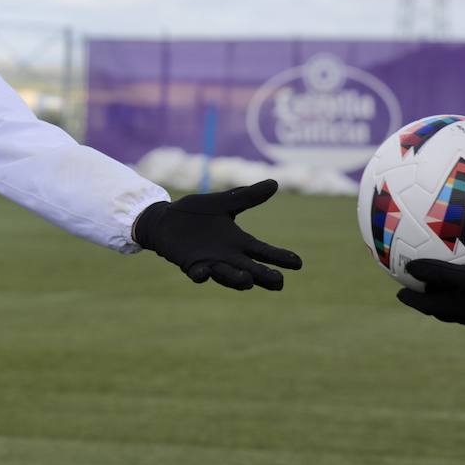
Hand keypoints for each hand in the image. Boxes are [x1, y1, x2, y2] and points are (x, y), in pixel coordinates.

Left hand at [132, 179, 301, 290]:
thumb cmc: (196, 213)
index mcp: (238, 242)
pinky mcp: (191, 265)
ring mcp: (210, 262)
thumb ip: (246, 196)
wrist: (165, 218)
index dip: (280, 258)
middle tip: (279, 282)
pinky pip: (198, 274)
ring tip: (248, 280)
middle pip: (251, 270)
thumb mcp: (223, 203)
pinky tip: (203, 273)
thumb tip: (274, 183)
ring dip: (236, 279)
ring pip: (227, 276)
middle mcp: (228, 256)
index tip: (298, 263)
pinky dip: (201, 275)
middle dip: (264, 276)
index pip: (264, 252)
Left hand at [397, 259, 464, 329]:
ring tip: (444, 281)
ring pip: (452, 302)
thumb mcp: (458, 277)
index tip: (400, 291)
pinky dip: (464, 288)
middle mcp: (456, 313)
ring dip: (445, 292)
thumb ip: (434, 271)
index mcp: (445, 308)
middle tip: (418, 285)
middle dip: (425, 294)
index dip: (408, 296)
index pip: (419, 303)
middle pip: (434, 304)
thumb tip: (409, 266)